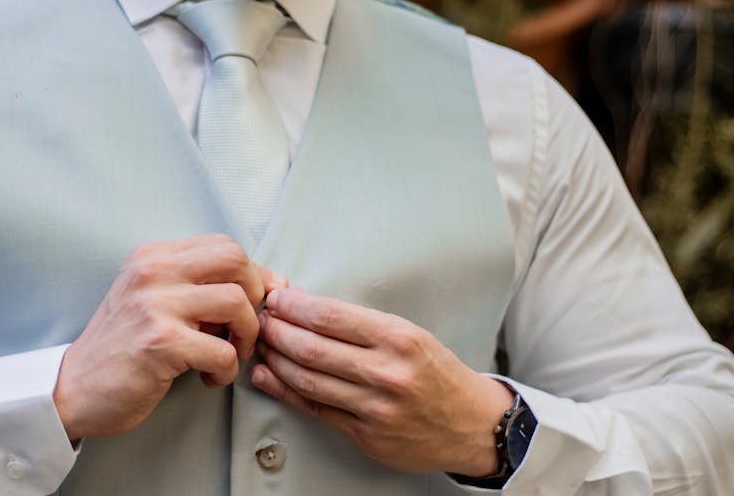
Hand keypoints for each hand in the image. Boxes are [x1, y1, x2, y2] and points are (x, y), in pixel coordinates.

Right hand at [53, 234, 282, 440]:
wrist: (73, 387)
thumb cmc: (121, 347)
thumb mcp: (152, 299)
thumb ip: (197, 287)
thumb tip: (266, 283)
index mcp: (153, 256)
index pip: (224, 245)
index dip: (251, 275)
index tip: (255, 303)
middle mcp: (152, 271)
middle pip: (235, 260)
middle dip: (255, 296)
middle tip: (242, 327)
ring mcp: (155, 305)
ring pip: (236, 303)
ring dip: (246, 336)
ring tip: (229, 354)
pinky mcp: (160, 342)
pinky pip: (223, 350)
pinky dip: (227, 370)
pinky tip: (209, 378)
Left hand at [251, 288, 513, 475]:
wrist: (471, 424)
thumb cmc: (437, 373)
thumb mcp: (408, 335)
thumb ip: (359, 325)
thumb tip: (306, 306)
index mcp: (399, 338)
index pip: (331, 316)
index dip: (294, 306)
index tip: (277, 299)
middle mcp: (387, 372)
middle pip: (313, 348)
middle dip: (278, 330)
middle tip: (262, 319)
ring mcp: (375, 408)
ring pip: (308, 379)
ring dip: (275, 359)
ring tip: (263, 344)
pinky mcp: (366, 435)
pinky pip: (315, 409)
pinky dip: (284, 391)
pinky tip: (268, 377)